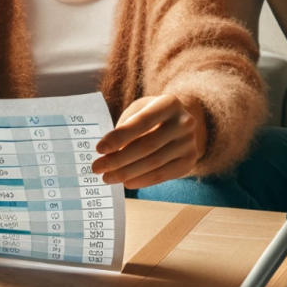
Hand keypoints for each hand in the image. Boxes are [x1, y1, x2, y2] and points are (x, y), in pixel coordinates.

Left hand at [92, 94, 206, 188]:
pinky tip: (126, 182)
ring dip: (127, 172)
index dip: (119, 137)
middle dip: (118, 159)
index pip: (141, 122)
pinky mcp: (189, 160)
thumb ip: (125, 127)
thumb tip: (108, 154)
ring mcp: (189, 143)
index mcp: (169, 104)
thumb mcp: (139, 110)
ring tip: (108, 177)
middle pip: (148, 145)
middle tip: (97, 168)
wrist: (180, 123)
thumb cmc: (152, 115)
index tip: (99, 149)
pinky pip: (163, 174)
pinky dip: (143, 181)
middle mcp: (184, 122)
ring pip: (154, 162)